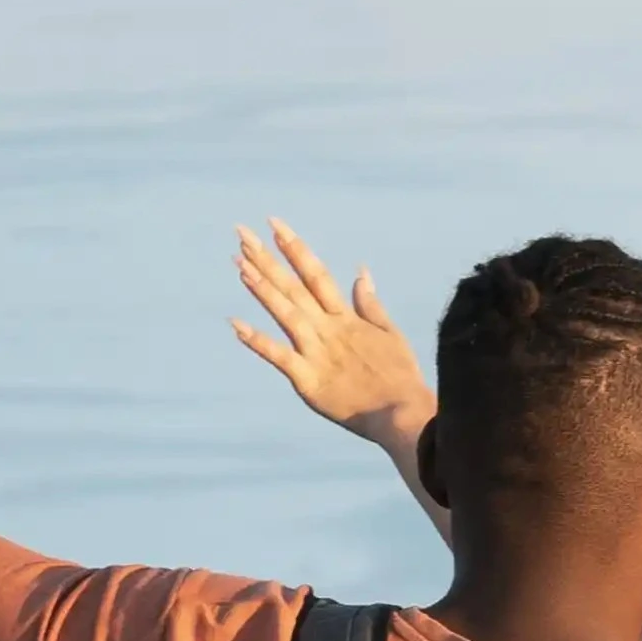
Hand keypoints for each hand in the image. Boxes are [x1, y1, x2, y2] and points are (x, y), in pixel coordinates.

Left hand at [234, 223, 432, 464]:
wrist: (405, 415)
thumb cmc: (400, 377)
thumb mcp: (390, 333)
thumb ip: (370, 304)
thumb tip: (360, 271)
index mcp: (346, 318)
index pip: (315, 274)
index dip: (294, 248)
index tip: (274, 225)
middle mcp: (328, 329)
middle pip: (294, 287)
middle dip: (267, 259)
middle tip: (242, 233)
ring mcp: (317, 353)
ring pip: (285, 313)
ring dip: (262, 289)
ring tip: (239, 263)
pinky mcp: (308, 381)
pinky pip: (279, 357)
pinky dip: (258, 341)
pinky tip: (236, 325)